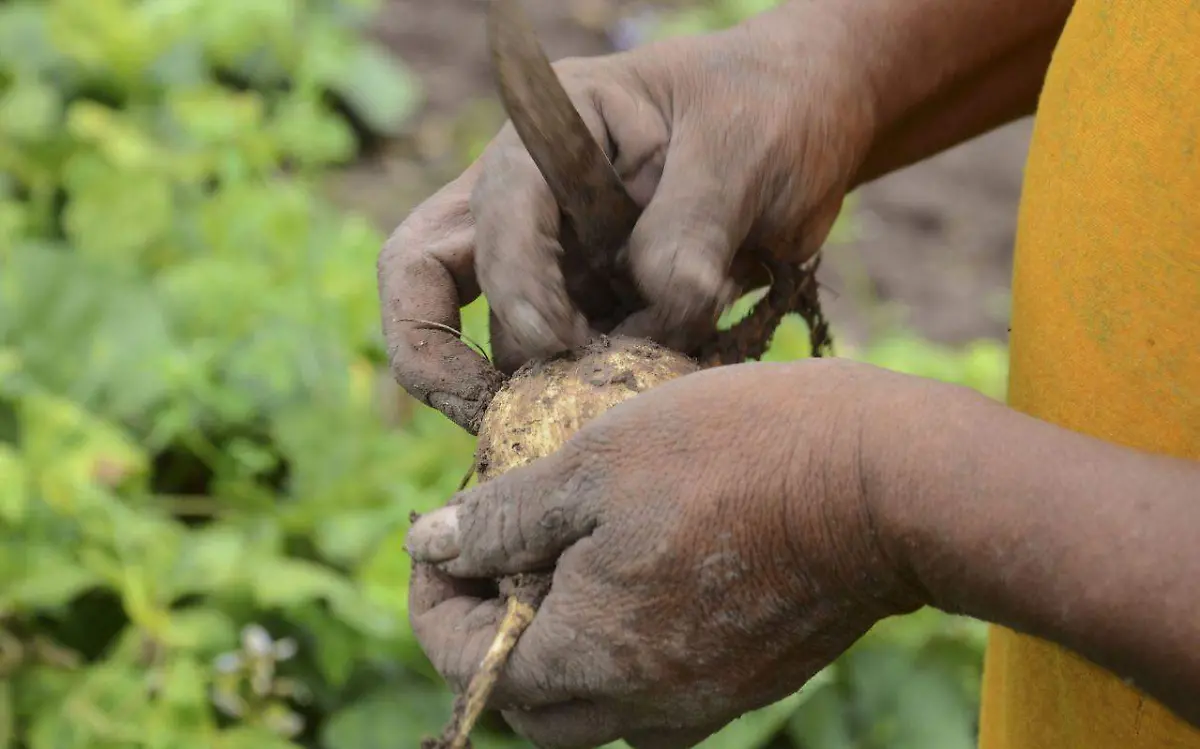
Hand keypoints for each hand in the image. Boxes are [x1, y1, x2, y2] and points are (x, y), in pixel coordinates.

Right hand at [377, 5, 875, 432]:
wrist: (808, 135)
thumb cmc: (767, 111)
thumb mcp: (737, 149)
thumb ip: (689, 232)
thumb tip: (657, 321)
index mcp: (546, 140)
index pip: (487, 219)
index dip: (511, 290)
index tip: (561, 345)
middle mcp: (529, 205)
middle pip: (425, 280)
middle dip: (446, 362)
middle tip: (509, 422)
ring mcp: (555, 264)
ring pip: (500, 343)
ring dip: (542, 391)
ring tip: (614, 413)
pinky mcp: (594, 314)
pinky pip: (562, 372)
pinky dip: (588, 403)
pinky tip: (643, 412)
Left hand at [405, 359, 926, 748]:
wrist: (885, 485)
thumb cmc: (734, 454)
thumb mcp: (595, 463)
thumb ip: (503, 517)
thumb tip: (429, 544)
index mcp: (588, 655)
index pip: (466, 663)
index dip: (431, 601)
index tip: (438, 538)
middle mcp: (641, 704)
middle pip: (528, 704)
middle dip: (489, 636)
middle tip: (496, 555)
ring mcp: (702, 700)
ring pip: (594, 704)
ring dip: (558, 644)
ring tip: (568, 556)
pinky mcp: (749, 680)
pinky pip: (657, 691)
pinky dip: (622, 646)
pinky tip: (640, 570)